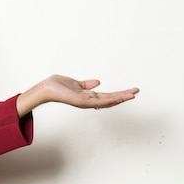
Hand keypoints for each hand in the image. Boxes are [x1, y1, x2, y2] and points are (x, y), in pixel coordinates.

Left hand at [16, 74, 139, 116]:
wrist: (47, 88)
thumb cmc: (58, 86)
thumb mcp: (76, 83)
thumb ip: (87, 85)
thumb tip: (97, 82)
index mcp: (88, 96)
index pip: (106, 96)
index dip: (118, 94)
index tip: (129, 91)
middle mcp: (88, 100)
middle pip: (110, 99)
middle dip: (123, 96)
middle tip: (136, 92)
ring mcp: (86, 102)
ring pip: (107, 101)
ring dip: (120, 97)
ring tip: (132, 94)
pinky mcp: (82, 101)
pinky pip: (98, 101)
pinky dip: (110, 99)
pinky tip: (118, 96)